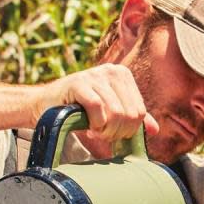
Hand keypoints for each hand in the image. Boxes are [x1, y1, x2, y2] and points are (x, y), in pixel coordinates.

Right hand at [37, 66, 158, 149]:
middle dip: (116, 132)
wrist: (48, 105)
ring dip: (104, 130)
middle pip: (129, 114)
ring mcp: (95, 74)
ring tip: (94, 129)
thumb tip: (155, 130)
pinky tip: (88, 125)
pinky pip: (97, 108)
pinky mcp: (78, 83)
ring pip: (115, 113)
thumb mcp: (111, 113)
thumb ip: (133, 119)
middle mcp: (111, 70)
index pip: (139, 112)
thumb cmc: (81, 110)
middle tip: (101, 133)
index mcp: (123, 75)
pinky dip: (94, 123)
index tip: (112, 132)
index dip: (127, 130)